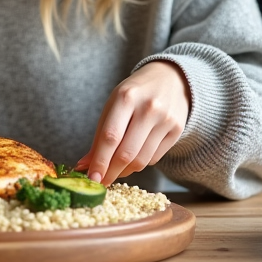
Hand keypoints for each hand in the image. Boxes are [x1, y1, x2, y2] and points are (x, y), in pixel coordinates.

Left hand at [77, 60, 190, 184]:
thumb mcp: (113, 105)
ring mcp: (165, 119)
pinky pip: (154, 158)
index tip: (91, 178)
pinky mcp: (177, 130)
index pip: (110, 137)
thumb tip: (84, 166)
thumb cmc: (135, 93)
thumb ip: (100, 136)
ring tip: (115, 170)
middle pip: (126, 153)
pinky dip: (140, 163)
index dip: (100, 161)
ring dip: (124, 171)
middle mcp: (148, 108)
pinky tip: (134, 157)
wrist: (171, 78)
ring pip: (141, 160)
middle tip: (101, 182)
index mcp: (126, 97)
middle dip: (111, 173)